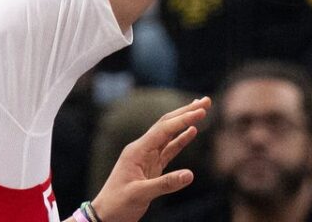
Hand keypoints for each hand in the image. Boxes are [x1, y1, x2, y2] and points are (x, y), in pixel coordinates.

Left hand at [90, 97, 208, 221]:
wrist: (105, 216)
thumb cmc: (117, 204)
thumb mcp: (140, 194)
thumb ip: (165, 183)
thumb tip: (190, 175)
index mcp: (137, 151)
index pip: (164, 129)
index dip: (183, 119)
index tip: (201, 111)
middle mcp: (142, 149)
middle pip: (167, 125)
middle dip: (186, 112)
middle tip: (206, 101)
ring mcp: (147, 157)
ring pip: (169, 134)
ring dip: (185, 122)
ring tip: (202, 110)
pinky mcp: (152, 166)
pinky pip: (169, 149)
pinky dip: (181, 139)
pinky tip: (192, 132)